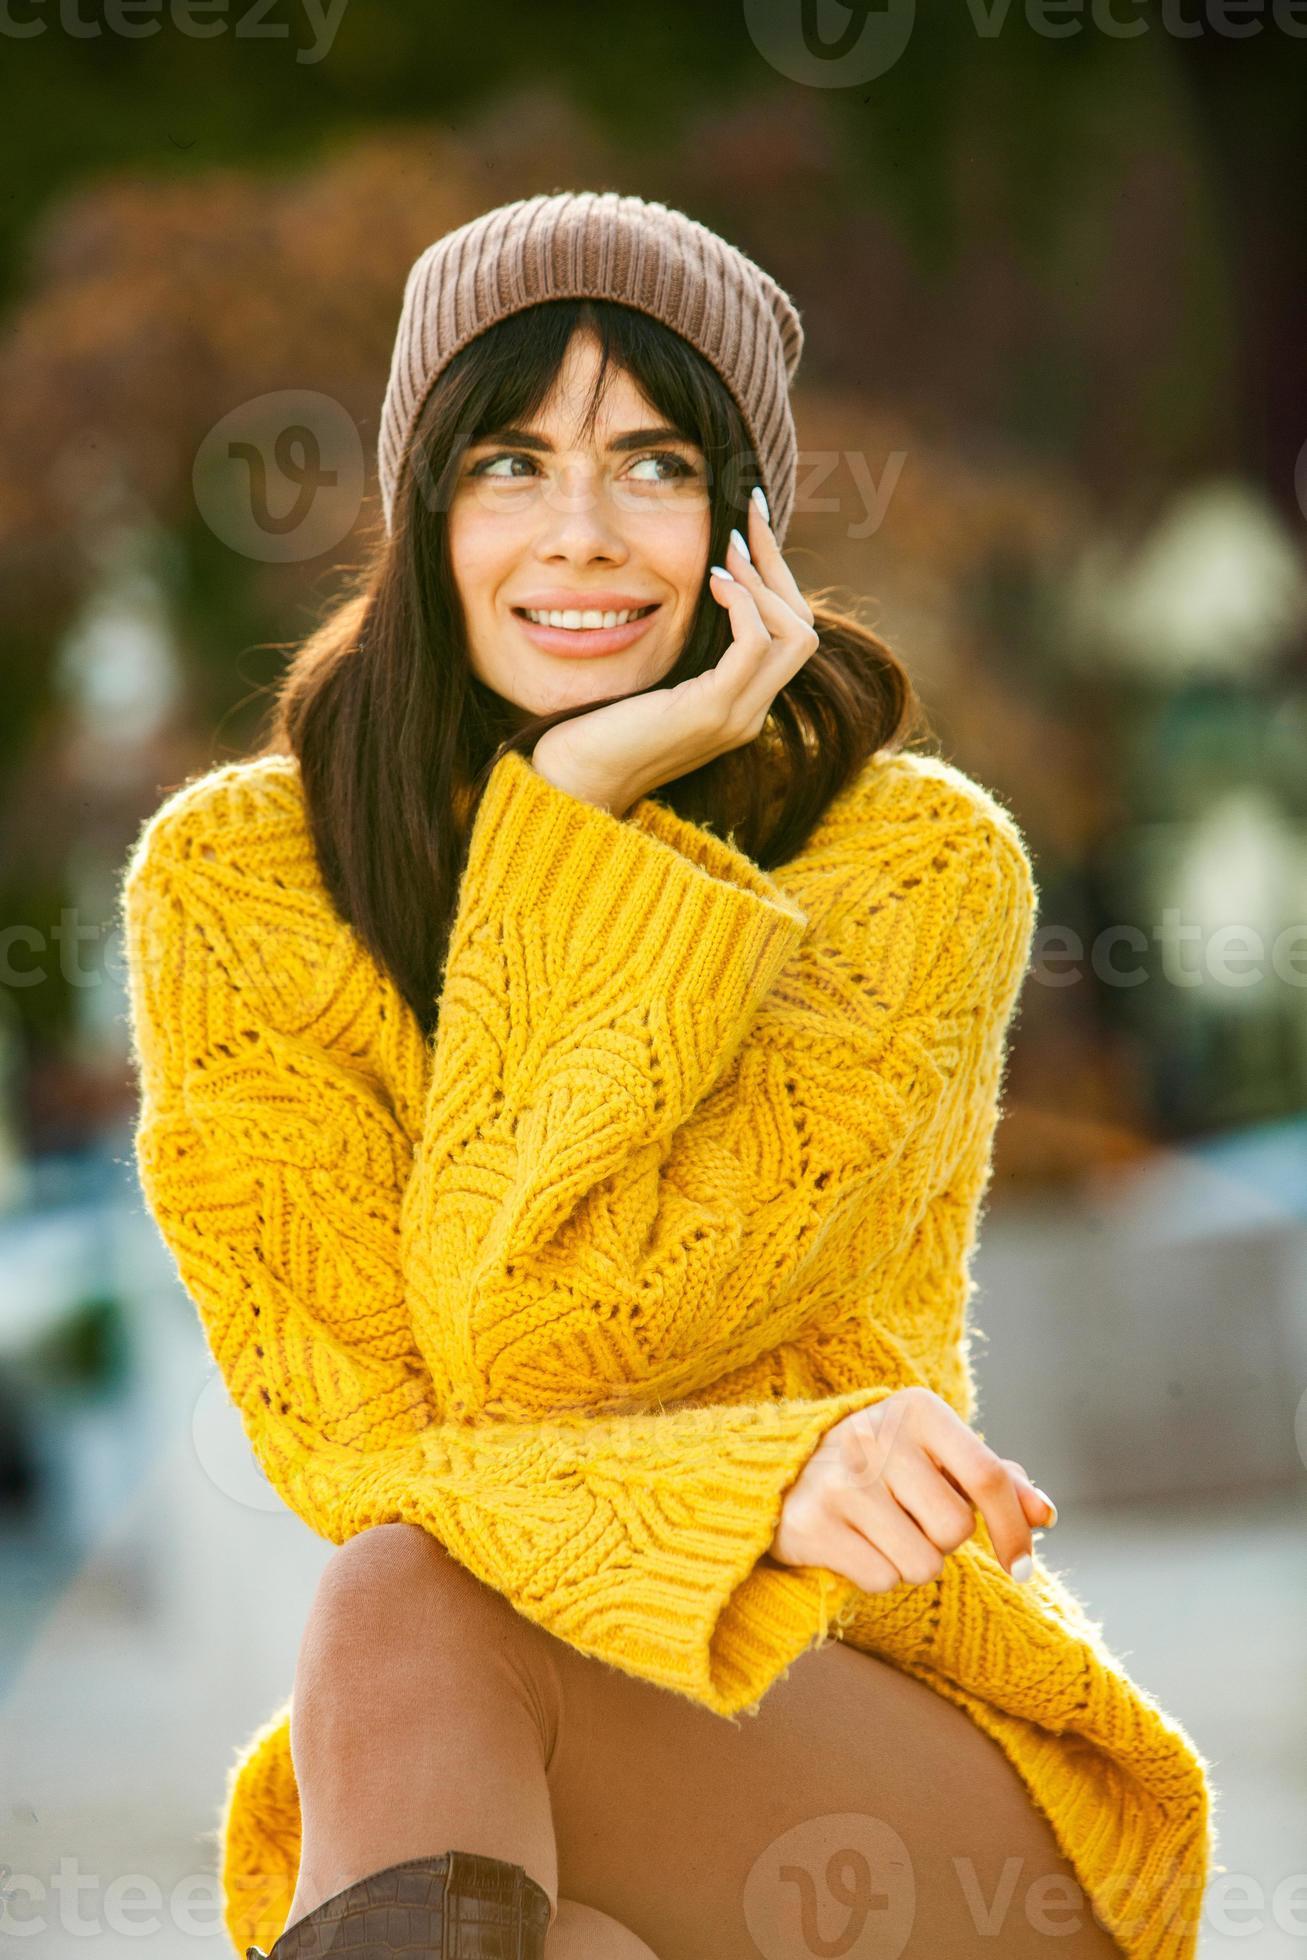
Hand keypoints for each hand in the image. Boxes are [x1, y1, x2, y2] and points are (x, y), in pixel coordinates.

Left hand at [531, 486, 816, 816]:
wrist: (574, 781)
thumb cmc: (597, 727)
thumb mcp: (651, 677)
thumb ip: (681, 647)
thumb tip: (691, 586)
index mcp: (740, 704)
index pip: (789, 632)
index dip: (776, 574)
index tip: (750, 523)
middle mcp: (750, 712)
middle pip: (804, 628)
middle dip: (777, 566)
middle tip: (746, 519)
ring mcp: (736, 715)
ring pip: (794, 635)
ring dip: (763, 581)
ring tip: (727, 551)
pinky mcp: (711, 712)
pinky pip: (754, 646)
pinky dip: (743, 605)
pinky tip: (713, 581)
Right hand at [767, 1386, 1057, 1592]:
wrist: (783, 1469)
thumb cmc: (882, 1464)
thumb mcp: (935, 1454)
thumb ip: (994, 1479)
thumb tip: (1044, 1514)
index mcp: (917, 1410)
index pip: (987, 1476)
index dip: (1013, 1528)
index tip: (1021, 1566)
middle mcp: (876, 1437)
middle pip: (955, 1529)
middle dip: (944, 1541)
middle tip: (912, 1520)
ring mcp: (840, 1481)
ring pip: (921, 1564)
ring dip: (911, 1563)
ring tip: (882, 1532)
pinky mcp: (812, 1523)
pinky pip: (881, 1581)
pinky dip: (876, 1575)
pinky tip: (854, 1544)